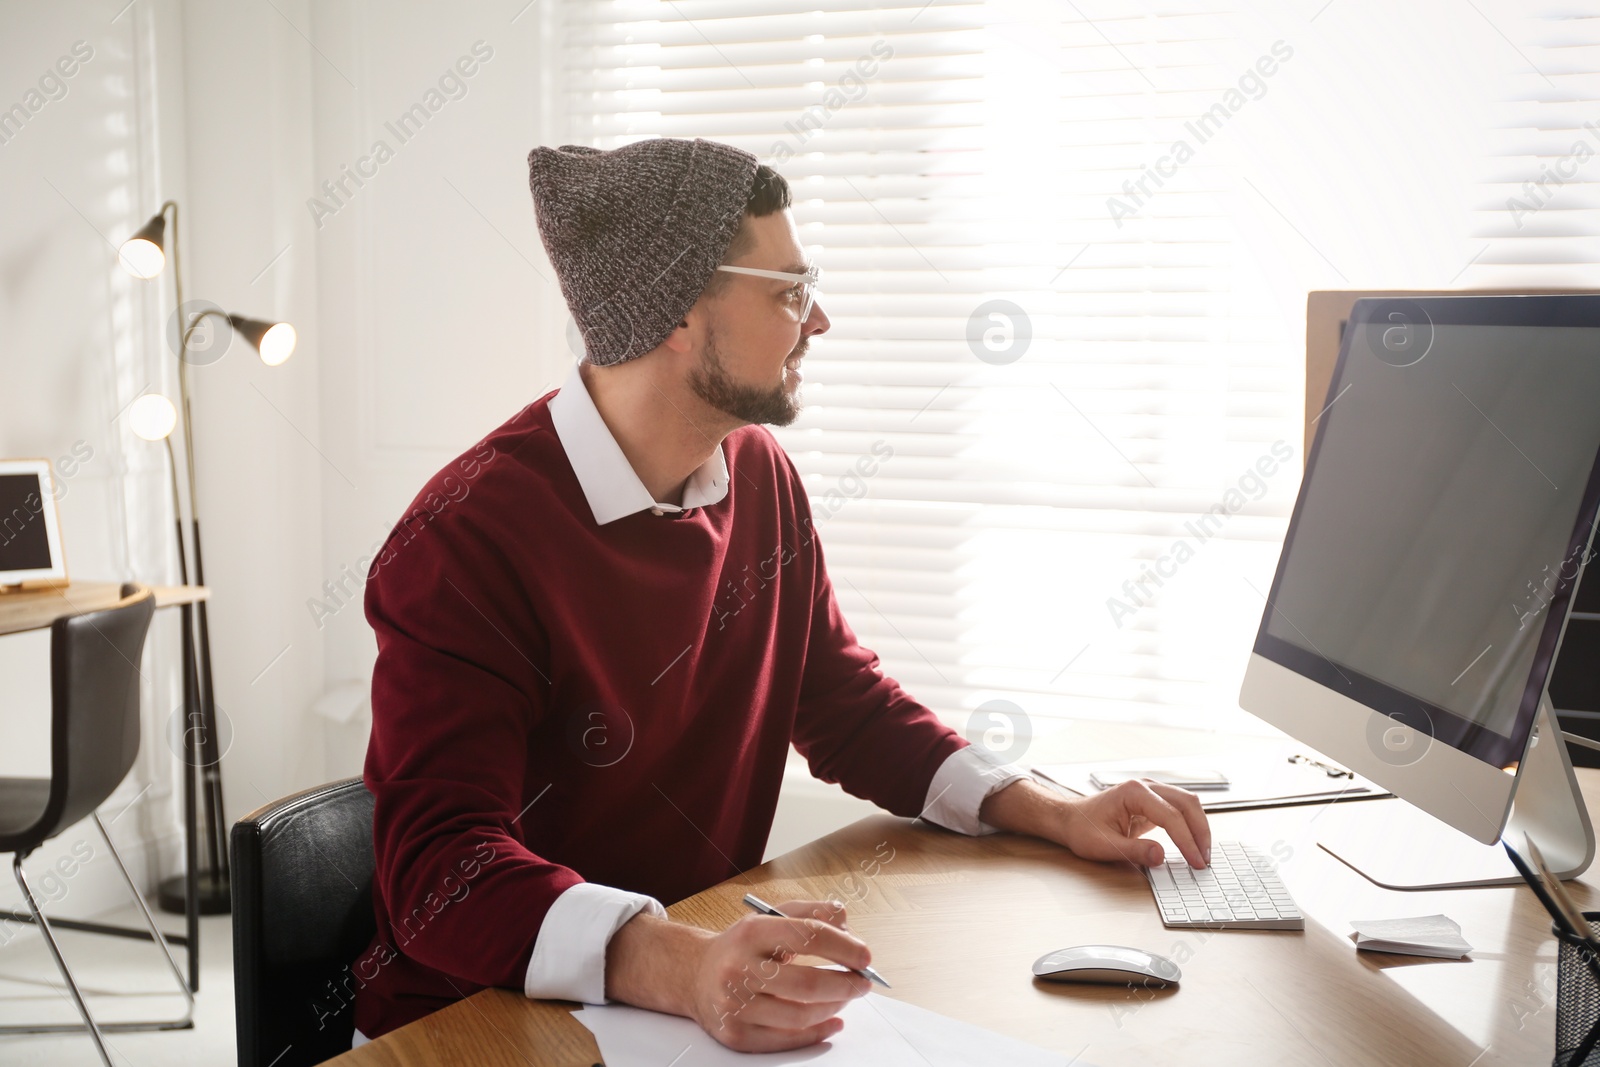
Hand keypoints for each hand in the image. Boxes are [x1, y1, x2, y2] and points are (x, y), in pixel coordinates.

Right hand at [684, 898, 872, 1052]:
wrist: (695, 975)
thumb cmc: (742, 947)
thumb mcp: (769, 917)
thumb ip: (810, 913)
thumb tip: (847, 924)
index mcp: (750, 933)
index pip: (807, 936)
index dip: (843, 947)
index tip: (865, 956)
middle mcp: (738, 969)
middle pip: (807, 984)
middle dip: (846, 984)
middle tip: (864, 982)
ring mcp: (735, 1005)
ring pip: (800, 1015)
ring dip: (834, 1007)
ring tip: (846, 997)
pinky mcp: (737, 1035)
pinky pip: (787, 1040)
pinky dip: (818, 1032)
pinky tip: (833, 1020)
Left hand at [980, 777, 1211, 868]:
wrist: (1070, 819)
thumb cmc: (1082, 829)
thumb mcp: (1105, 846)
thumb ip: (1134, 851)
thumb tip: (1161, 856)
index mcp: (1133, 793)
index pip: (1171, 816)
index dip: (1187, 841)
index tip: (1196, 862)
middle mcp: (1145, 786)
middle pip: (1187, 804)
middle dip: (1200, 832)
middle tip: (1205, 859)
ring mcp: (1151, 791)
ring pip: (1187, 803)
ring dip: (1199, 827)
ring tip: (1202, 854)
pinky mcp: (1153, 801)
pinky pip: (1180, 809)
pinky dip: (1190, 825)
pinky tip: (1193, 843)